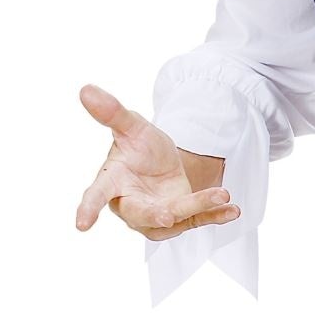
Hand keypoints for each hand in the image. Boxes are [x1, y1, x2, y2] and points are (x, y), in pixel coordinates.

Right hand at [74, 83, 240, 239]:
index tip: (81, 225)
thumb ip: (112, 112)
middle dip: (156, 215)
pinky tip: (233, 210)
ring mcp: (158, 215)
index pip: (97, 195)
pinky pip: (199, 220)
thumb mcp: (131, 126)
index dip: (88, 209)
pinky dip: (216, 216)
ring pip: (176, 218)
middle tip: (169, 213)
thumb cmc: (139, 146)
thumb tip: (86, 89)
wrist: (163, 160)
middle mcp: (132, 206)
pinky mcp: (182, 218)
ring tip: (222, 194)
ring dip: (198, 207)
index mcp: (113, 182)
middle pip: (142, 214)